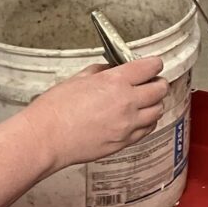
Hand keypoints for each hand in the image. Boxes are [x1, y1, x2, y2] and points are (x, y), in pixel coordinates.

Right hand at [22, 56, 168, 171]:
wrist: (47, 138)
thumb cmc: (55, 109)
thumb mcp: (78, 78)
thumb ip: (100, 71)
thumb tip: (111, 69)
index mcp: (115, 82)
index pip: (150, 67)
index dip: (153, 64)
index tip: (152, 64)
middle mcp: (127, 103)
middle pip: (160, 89)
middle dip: (158, 82)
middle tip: (152, 82)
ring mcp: (128, 124)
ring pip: (158, 110)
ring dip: (155, 103)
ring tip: (146, 101)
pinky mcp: (125, 142)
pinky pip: (148, 129)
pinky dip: (148, 121)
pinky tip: (140, 118)